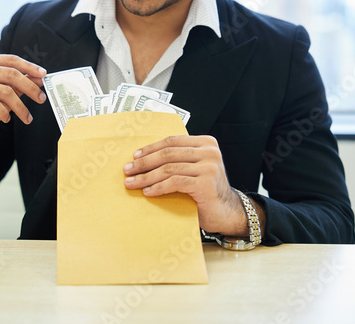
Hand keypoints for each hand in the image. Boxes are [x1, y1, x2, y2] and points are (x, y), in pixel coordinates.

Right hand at [0, 54, 47, 152]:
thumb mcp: (7, 93)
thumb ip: (21, 83)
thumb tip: (39, 77)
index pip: (11, 60)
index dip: (29, 67)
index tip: (43, 75)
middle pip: (10, 74)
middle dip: (30, 87)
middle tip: (41, 99)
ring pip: (5, 91)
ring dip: (20, 107)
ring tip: (27, 117)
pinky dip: (5, 113)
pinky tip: (7, 119)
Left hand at [123, 135, 247, 235]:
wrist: (226, 213)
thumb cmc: (206, 192)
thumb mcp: (194, 169)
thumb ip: (178, 160)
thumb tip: (144, 159)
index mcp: (206, 143)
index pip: (172, 141)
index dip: (150, 148)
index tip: (134, 156)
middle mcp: (209, 152)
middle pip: (168, 154)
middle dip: (144, 163)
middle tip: (128, 170)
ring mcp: (209, 167)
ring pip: (169, 168)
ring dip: (146, 176)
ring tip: (132, 183)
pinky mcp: (205, 183)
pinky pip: (175, 182)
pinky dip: (158, 187)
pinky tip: (148, 192)